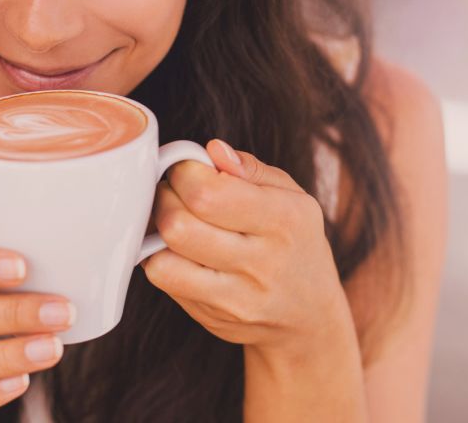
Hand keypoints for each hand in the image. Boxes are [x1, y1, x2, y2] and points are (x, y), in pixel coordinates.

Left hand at [141, 140, 351, 358]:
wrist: (310, 317)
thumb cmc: (296, 244)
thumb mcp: (292, 197)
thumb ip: (251, 169)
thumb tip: (212, 150)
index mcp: (285, 220)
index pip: (208, 193)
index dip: (184, 172)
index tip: (188, 169)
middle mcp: (262, 261)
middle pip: (178, 224)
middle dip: (165, 197)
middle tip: (175, 192)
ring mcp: (236, 297)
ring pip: (163, 258)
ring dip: (157, 231)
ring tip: (175, 219)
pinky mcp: (212, 317)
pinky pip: (165, 281)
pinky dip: (160, 258)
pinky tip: (177, 249)